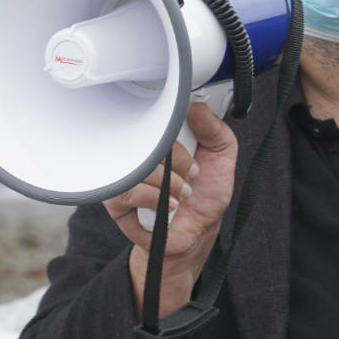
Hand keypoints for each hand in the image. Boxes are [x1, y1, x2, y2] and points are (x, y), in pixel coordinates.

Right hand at [104, 103, 237, 319]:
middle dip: (177, 161)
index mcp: (161, 136)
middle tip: (193, 175)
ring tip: (183, 194)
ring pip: (137, 166)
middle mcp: (139, 151)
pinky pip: (128, 192)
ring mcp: (124, 175)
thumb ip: (214, 128)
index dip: (176, 130)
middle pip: (145, 141)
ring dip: (168, 184)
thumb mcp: (222, 154)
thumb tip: (197, 106)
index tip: (193, 146)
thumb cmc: (206, 193)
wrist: (197, 232)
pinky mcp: (116, 200)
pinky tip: (169, 207)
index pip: (156, 117)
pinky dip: (154, 200)